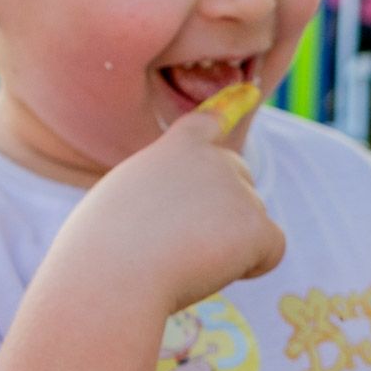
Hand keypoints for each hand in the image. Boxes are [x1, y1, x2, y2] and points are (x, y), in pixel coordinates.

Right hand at [43, 86, 285, 319]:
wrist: (109, 278)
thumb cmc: (99, 254)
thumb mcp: (121, 206)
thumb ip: (163, 196)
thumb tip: (199, 222)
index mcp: (174, 151)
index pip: (206, 124)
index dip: (229, 108)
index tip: (249, 92)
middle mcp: (213, 160)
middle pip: (240, 184)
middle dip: (222, 215)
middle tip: (175, 243)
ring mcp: (238, 189)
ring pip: (250, 224)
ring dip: (225, 248)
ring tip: (177, 259)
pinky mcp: (257, 224)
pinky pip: (272, 251)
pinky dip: (251, 268)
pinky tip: (209, 271)